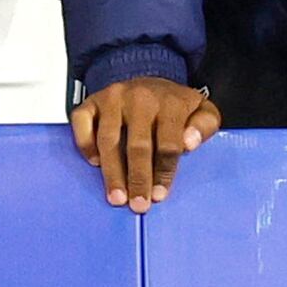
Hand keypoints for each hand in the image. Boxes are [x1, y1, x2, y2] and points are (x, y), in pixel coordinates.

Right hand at [71, 76, 220, 210]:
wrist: (149, 81)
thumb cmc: (174, 105)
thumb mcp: (203, 111)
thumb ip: (204, 126)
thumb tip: (189, 143)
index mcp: (170, 103)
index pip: (168, 143)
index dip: (164, 172)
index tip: (159, 195)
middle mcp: (139, 98)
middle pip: (137, 145)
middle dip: (137, 178)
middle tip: (137, 204)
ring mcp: (112, 98)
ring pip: (109, 139)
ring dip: (112, 171)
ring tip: (116, 196)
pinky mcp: (92, 101)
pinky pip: (81, 123)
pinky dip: (86, 144)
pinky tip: (95, 162)